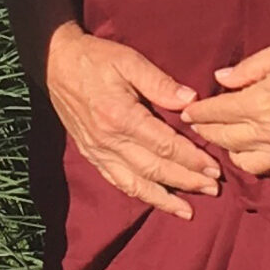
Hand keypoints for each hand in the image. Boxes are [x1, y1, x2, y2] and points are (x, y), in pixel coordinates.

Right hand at [44, 24, 220, 219]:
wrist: (55, 64)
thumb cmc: (95, 59)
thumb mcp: (129, 61)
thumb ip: (160, 83)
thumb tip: (191, 102)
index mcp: (121, 116)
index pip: (165, 145)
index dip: (191, 159)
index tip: (214, 167)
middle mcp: (109, 140)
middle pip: (154, 169)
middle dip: (186, 182)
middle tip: (212, 189)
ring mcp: (98, 151)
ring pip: (135, 183)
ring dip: (164, 199)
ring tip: (188, 210)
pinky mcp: (91, 155)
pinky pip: (117, 181)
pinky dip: (139, 194)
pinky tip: (156, 201)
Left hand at [181, 33, 269, 181]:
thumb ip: (246, 70)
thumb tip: (220, 79)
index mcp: (258, 104)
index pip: (215, 114)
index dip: (196, 113)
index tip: (186, 113)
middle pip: (224, 141)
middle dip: (207, 133)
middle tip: (201, 127)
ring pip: (246, 165)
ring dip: (232, 153)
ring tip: (230, 141)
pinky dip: (263, 168)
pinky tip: (260, 156)